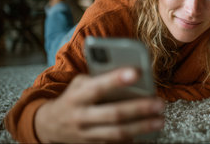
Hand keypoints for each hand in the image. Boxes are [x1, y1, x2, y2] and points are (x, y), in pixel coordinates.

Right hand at [35, 67, 164, 142]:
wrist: (49, 125)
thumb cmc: (73, 98)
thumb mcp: (79, 84)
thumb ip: (99, 78)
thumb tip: (129, 75)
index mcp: (77, 96)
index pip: (98, 87)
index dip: (116, 80)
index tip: (137, 72)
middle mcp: (81, 116)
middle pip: (113, 114)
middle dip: (139, 109)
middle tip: (159, 103)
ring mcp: (86, 134)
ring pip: (117, 133)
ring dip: (141, 128)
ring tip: (160, 120)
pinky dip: (132, 141)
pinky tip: (148, 136)